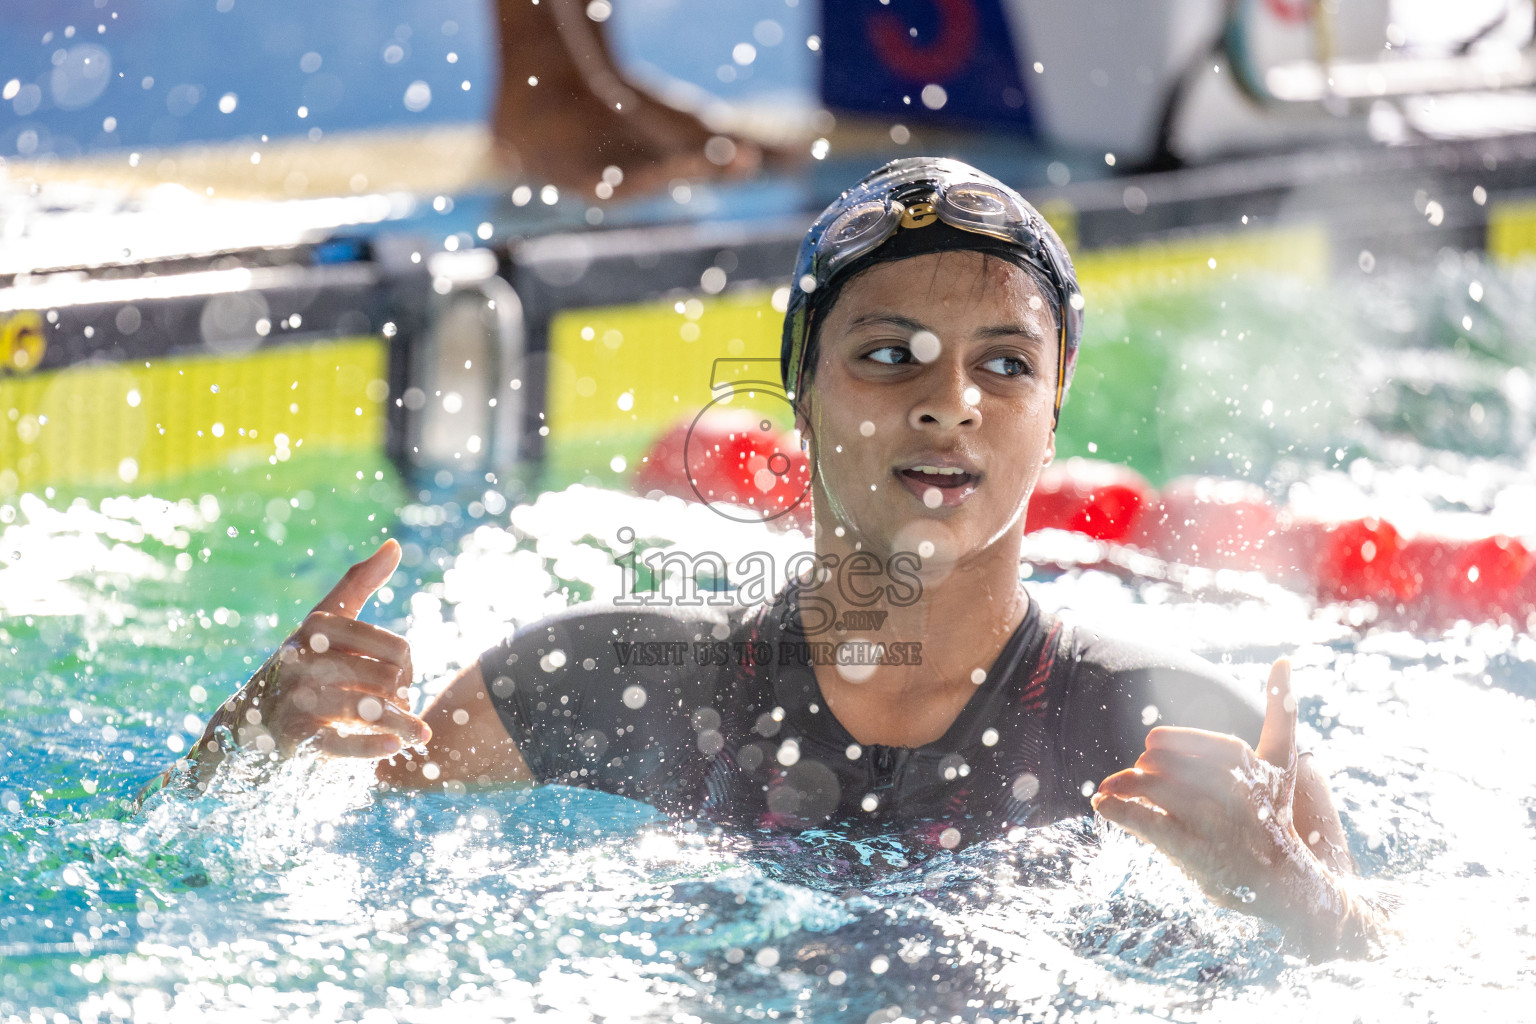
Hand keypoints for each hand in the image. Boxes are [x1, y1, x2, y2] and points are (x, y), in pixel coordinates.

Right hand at [198, 539, 430, 762]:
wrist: (246, 722)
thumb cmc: (300, 663)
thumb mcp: (323, 620)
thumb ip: (359, 583)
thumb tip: (395, 545)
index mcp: (318, 626)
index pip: (397, 648)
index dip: (409, 666)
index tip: (403, 676)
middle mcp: (304, 657)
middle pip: (389, 679)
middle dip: (403, 697)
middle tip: (401, 707)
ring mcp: (297, 697)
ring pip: (372, 710)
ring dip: (401, 725)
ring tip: (415, 734)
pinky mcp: (293, 735)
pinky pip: (342, 741)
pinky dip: (371, 746)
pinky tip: (393, 747)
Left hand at [1091, 659, 1340, 941]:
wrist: (1287, 887)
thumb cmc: (1276, 814)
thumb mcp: (1282, 765)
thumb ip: (1281, 713)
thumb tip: (1284, 659)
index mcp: (1260, 772)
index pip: (1220, 748)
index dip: (1183, 743)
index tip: (1151, 741)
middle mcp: (1241, 800)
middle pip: (1181, 768)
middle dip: (1149, 766)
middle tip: (1137, 766)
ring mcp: (1219, 829)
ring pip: (1162, 792)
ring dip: (1126, 785)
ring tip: (1110, 786)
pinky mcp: (1199, 856)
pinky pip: (1153, 826)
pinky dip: (1122, 813)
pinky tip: (1101, 806)